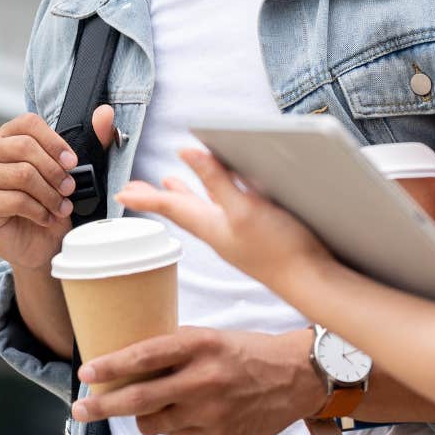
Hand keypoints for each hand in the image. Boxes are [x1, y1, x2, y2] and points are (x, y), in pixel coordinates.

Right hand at [0, 106, 114, 271]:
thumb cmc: (53, 203)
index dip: (54, 141)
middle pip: (24, 146)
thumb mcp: (77, 170)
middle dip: (55, 171)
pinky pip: (15, 200)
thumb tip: (105, 113)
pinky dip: (39, 211)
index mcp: (8, 137)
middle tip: (70, 189)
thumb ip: (93, 140)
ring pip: (23, 174)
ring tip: (61, 207)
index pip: (28, 123)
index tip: (72, 162)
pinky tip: (47, 218)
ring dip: (50, 194)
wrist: (42, 244)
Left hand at [70, 327, 324, 434]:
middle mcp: (202, 378)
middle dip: (102, 406)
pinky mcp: (219, 434)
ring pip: (153, 423)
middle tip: (80, 409)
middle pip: (138, 398)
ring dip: (141, 417)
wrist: (298, 376)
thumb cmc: (251, 352)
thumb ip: (177, 349)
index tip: (86, 373)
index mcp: (199, 344)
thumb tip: (132, 360)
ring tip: (145, 408)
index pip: (144, 356)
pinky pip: (178, 434)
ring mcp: (210, 410)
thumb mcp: (213, 337)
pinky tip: (185, 413)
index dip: (111, 366)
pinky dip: (173, 426)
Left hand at [116, 149, 332, 288]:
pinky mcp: (256, 236)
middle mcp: (220, 231)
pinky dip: (212, 200)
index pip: (170, 208)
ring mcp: (237, 235)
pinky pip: (223, 213)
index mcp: (211, 225)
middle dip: (158, 196)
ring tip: (170, 184)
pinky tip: (222, 196)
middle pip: (180, 210)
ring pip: (201, 210)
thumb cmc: (280, 251)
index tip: (121, 191)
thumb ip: (217, 181)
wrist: (313, 282)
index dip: (146, 197)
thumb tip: (187, 152)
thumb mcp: (244, 209)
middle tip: (135, 189)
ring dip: (183, 196)